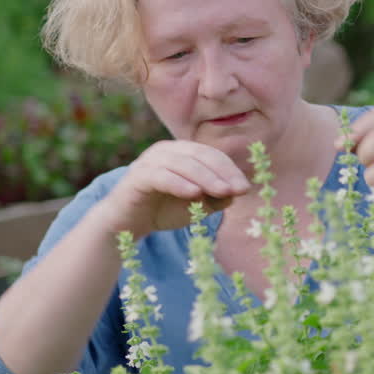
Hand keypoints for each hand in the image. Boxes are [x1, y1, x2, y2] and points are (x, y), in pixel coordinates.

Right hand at [92, 140, 250, 237]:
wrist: (127, 223)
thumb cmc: (163, 210)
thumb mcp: (197, 206)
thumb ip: (216, 198)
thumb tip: (236, 192)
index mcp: (182, 153)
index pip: (212, 155)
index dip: (230, 170)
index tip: (245, 188)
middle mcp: (166, 151)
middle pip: (200, 155)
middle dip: (222, 172)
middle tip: (238, 189)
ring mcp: (150, 161)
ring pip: (183, 163)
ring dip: (205, 177)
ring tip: (222, 191)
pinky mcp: (138, 176)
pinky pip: (161, 176)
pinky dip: (179, 183)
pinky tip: (194, 194)